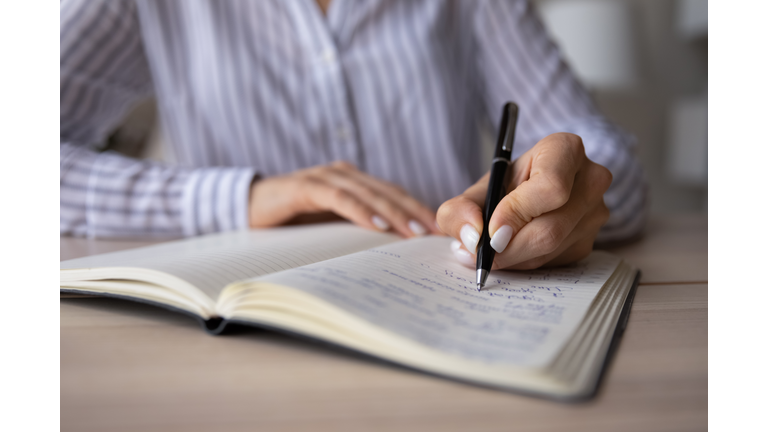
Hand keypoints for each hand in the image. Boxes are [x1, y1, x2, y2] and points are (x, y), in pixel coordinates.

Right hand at [248, 161, 440, 236]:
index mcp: (355, 183)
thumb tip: (393, 253)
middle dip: (415, 213)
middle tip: (436, 234)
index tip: (440, 233)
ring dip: (393, 213)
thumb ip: (357, 231)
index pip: (395, 196)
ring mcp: (325, 177)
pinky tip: (376, 226)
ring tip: (414, 232)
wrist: (245, 208)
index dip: (419, 212)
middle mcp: (345, 175)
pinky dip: (360, 211)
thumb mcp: (331, 228)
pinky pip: (339, 197)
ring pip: (369, 193)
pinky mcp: (305, 186)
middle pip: (389, 193)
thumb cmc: (291, 221)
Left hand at [437, 133, 611, 269]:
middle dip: (509, 248)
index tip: (492, 231)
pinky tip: (512, 250)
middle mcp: (590, 179)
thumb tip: (471, 237)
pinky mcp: (591, 241)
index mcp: (565, 149)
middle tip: (480, 253)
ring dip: (514, 258)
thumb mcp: (477, 190)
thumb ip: (460, 209)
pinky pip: (555, 262)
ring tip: (489, 250)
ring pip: (552, 249)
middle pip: (552, 227)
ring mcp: (596, 212)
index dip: (518, 213)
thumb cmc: (504, 186)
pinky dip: (526, 262)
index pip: (551, 187)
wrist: (524, 195)